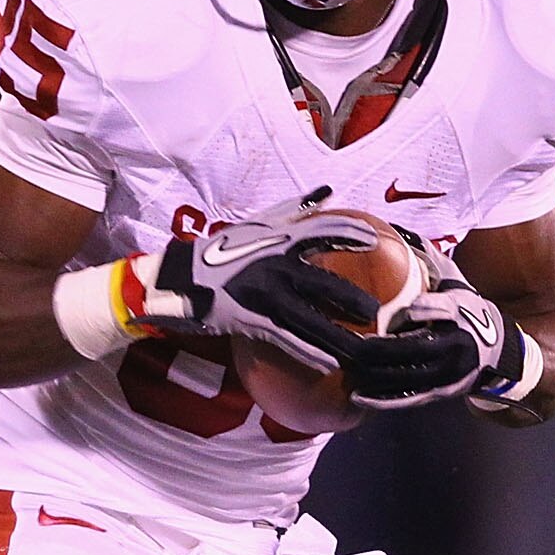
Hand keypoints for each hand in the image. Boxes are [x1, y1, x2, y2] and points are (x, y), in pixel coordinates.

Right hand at [122, 211, 385, 371]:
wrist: (176, 277)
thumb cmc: (219, 252)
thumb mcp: (255, 225)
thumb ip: (291, 210)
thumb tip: (325, 190)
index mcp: (278, 238)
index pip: (324, 230)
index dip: (351, 234)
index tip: (374, 241)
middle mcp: (274, 263)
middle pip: (324, 281)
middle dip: (353, 297)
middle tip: (377, 311)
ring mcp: (263, 292)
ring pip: (309, 316)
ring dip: (337, 333)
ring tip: (361, 347)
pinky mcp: (249, 318)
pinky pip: (286, 338)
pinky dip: (308, 351)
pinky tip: (328, 363)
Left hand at [339, 275, 536, 408]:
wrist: (499, 352)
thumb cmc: (466, 310)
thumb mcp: (455, 282)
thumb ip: (428, 260)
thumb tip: (396, 229)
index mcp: (461, 312)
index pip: (442, 309)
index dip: (421, 310)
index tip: (395, 310)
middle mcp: (456, 344)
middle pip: (414, 348)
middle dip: (379, 348)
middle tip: (348, 342)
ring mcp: (448, 373)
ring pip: (407, 376)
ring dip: (373, 374)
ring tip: (345, 366)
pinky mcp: (440, 393)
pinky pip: (407, 399)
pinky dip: (381, 399)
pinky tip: (357, 395)